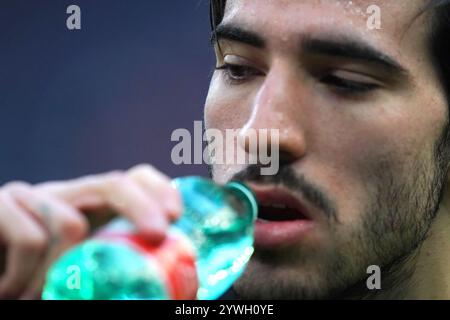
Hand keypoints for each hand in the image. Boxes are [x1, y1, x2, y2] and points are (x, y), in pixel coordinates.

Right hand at [0, 164, 181, 298]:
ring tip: (37, 295)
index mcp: (92, 211)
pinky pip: (29, 236)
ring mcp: (32, 196)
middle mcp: (66, 196)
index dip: (159, 190)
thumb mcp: (79, 275)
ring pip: (69, 223)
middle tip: (157, 235)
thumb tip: (170, 294)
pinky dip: (24, 275)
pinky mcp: (0, 204)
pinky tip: (9, 287)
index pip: (133, 180)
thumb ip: (114, 273)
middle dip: (141, 208)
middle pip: (114, 184)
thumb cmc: (33, 279)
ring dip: (59, 272)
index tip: (175, 217)